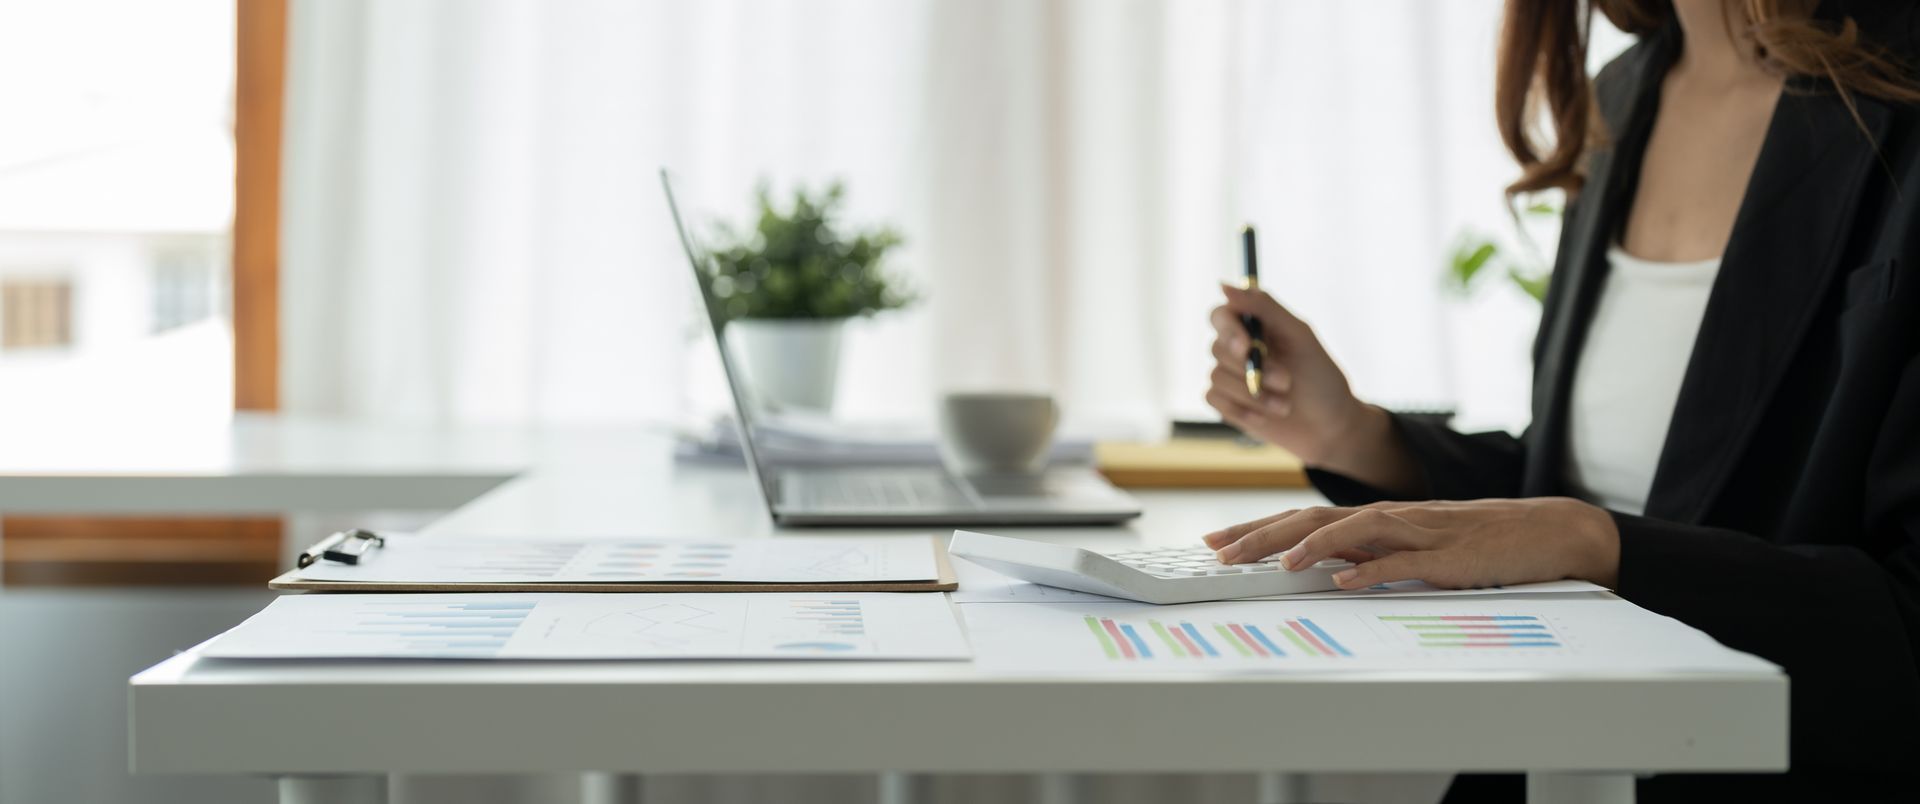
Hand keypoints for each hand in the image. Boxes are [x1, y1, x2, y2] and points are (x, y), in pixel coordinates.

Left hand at [1200, 498, 1620, 589]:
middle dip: (1262, 535)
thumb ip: (1376, 558)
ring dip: (1308, 545)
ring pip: (1351, 531)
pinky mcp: (1446, 555)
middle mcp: (1390, 518)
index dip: (1259, 528)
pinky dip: (1370, 571)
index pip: (1305, 518)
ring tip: (1271, 563)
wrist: (1546, 531)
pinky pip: (1402, 562)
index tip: (1217, 540)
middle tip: (1218, 550)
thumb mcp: (1416, 550)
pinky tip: (1341, 581)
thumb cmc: (1480, 543)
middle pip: (1313, 518)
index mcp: (1379, 518)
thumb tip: (1331, 574)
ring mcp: (1417, 532)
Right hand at [1205, 284, 1420, 492]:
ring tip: (1286, 404)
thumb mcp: (1299, 336)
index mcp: (1257, 327)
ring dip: (1254, 394)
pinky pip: (1214, 400)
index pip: (1221, 315)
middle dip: (1253, 369)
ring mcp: (1231, 377)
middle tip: (1287, 381)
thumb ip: (1264, 307)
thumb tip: (1225, 286)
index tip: (1246, 347)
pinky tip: (1267, 416)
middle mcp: (1240, 349)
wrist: (1331, 428)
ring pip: (1216, 377)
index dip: (1228, 330)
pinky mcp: (1227, 403)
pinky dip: (1241, 409)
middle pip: (1216, 348)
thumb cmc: (1321, 379)